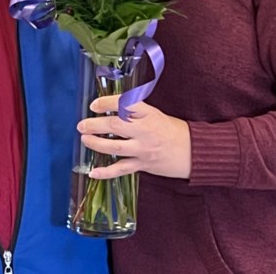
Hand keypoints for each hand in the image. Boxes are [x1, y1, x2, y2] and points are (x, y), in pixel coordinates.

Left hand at [76, 95, 191, 179]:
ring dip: (96, 144)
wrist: (193, 151)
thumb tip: (110, 107)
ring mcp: (144, 149)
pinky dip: (106, 172)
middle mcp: (145, 130)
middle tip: (82, 125)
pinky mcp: (144, 165)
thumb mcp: (156, 114)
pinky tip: (93, 172)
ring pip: (115, 147)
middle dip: (95, 124)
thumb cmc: (173, 130)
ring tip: (84, 140)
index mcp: (149, 114)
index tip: (94, 105)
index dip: (106, 103)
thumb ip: (135, 112)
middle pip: (116, 125)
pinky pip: (121, 169)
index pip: (124, 104)